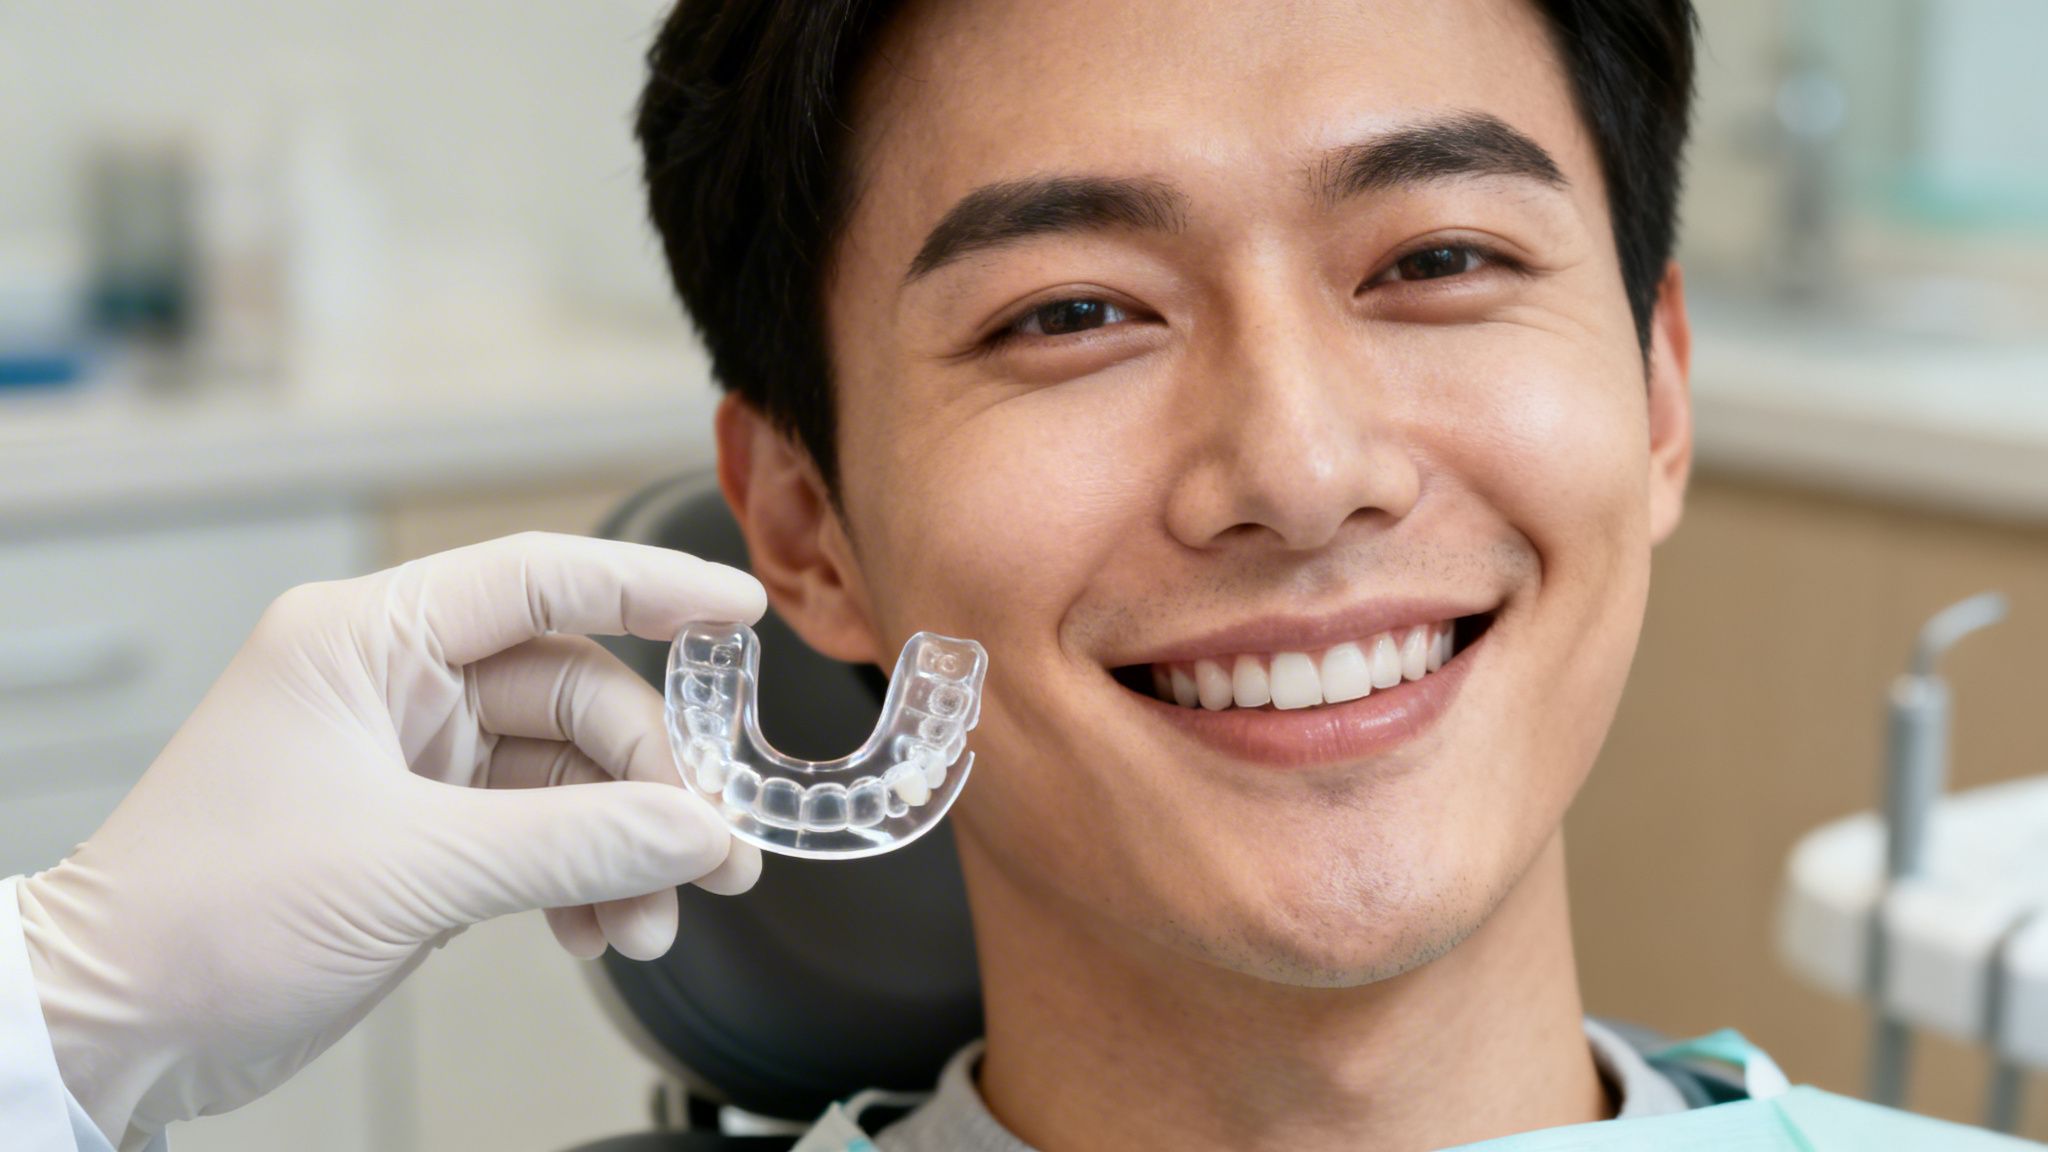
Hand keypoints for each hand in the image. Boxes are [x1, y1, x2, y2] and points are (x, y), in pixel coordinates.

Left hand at [15, 532, 764, 1147]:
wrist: (115, 1024)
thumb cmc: (206, 916)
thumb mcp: (412, 869)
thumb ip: (576, 844)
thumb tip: (700, 831)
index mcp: (366, 640)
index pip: (539, 578)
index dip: (653, 588)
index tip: (743, 610)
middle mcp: (392, 683)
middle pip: (574, 694)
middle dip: (648, 782)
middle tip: (711, 852)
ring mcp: (408, 758)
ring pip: (566, 774)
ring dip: (622, 848)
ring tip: (652, 921)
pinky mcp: (419, 830)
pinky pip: (538, 833)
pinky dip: (580, 880)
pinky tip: (599, 930)